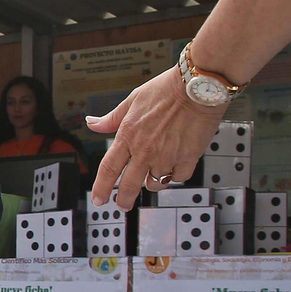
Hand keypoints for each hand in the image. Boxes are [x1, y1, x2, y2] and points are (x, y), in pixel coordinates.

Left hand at [87, 66, 226, 209]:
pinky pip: (179, 177)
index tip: (98, 199)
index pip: (108, 169)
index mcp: (128, 136)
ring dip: (152, 183)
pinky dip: (176, 175)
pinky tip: (175, 166)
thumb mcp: (133, 99)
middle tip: (123, 205)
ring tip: (154, 175)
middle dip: (124, 199)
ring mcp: (167, 156)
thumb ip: (112, 118)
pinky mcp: (188, 158)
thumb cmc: (167, 89)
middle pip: (129, 185)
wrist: (199, 86)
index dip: (101, 188)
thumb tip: (92, 123)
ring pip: (155, 183)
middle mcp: (145, 150)